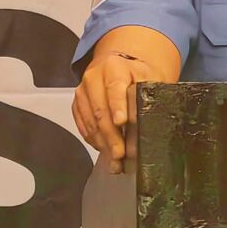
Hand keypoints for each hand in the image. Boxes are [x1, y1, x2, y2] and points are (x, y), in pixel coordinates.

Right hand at [71, 52, 157, 173]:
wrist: (122, 66)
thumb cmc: (138, 74)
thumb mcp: (149, 77)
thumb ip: (148, 93)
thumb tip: (148, 119)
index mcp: (113, 67)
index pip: (115, 88)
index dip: (118, 106)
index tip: (121, 122)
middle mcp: (93, 78)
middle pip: (100, 110)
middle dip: (111, 135)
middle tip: (120, 153)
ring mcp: (82, 93)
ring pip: (90, 122)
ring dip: (103, 144)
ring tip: (115, 161)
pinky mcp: (77, 105)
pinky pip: (84, 127)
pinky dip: (95, 142)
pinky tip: (106, 152)